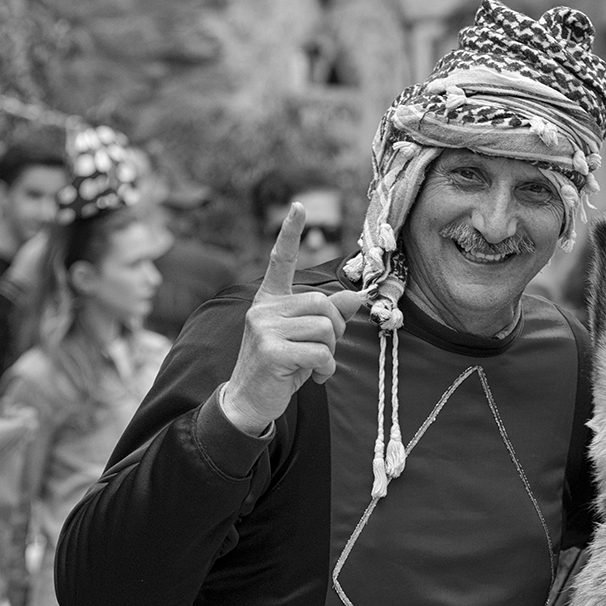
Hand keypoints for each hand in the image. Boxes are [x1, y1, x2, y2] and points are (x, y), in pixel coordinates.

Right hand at [220, 203, 363, 435]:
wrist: (250, 400)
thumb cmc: (282, 366)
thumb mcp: (307, 337)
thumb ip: (328, 315)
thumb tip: (355, 296)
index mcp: (270, 300)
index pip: (281, 260)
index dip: (290, 233)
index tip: (298, 206)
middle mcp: (263, 308)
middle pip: (323, 304)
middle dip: (335, 330)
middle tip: (324, 350)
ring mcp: (264, 327)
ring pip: (325, 328)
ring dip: (330, 352)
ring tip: (314, 364)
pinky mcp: (270, 349)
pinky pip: (319, 352)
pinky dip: (325, 368)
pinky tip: (313, 377)